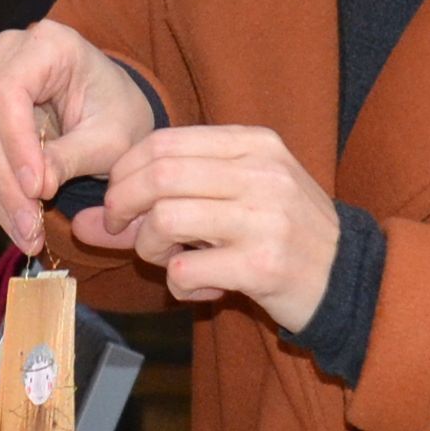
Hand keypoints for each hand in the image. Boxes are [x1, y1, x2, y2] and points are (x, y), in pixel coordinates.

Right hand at [0, 19, 160, 255]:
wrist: (114, 112)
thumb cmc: (118, 115)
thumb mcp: (110, 139)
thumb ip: (72, 157)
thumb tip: (34, 187)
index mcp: (47, 44)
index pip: (9, 92)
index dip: (16, 143)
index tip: (36, 189)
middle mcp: (8, 53)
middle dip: (8, 182)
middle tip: (30, 228)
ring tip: (27, 234)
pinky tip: (18, 220)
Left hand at [85, 126, 341, 332]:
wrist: (348, 280)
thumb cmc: (281, 235)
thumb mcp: (232, 202)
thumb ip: (162, 203)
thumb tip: (81, 222)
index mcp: (254, 145)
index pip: (164, 142)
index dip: (124, 172)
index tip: (119, 202)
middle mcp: (261, 174)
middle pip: (158, 175)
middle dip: (122, 205)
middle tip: (123, 230)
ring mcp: (264, 218)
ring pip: (166, 220)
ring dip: (150, 248)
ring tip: (170, 261)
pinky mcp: (262, 266)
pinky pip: (185, 271)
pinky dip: (179, 286)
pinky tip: (202, 288)